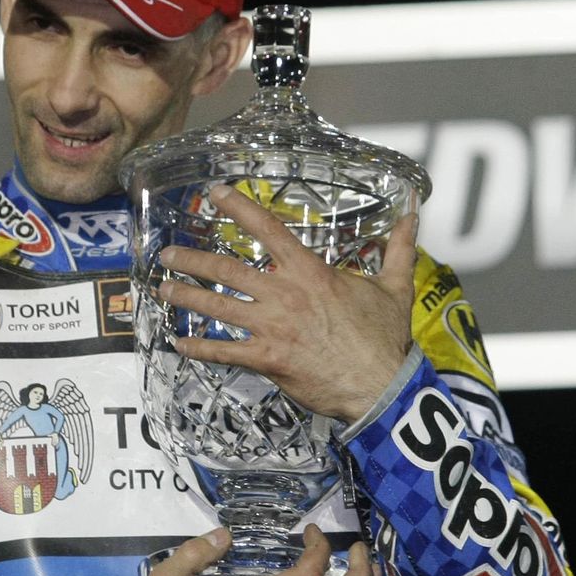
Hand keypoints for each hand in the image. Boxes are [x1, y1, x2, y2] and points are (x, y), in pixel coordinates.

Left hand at [158, 185, 417, 422]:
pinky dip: (198, 348)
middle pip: (226, 269)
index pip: (267, 229)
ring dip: (185, 297)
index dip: (239, 206)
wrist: (379, 384)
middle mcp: (283, 293)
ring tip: (161, 290)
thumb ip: (399, 248)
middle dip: (191, 259)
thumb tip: (414, 214)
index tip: (215, 191)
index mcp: (309, 271)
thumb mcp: (395, 287)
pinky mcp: (266, 358)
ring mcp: (271, 326)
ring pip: (217, 307)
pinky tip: (179, 344)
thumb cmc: (385, 337)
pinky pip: (224, 351)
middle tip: (167, 254)